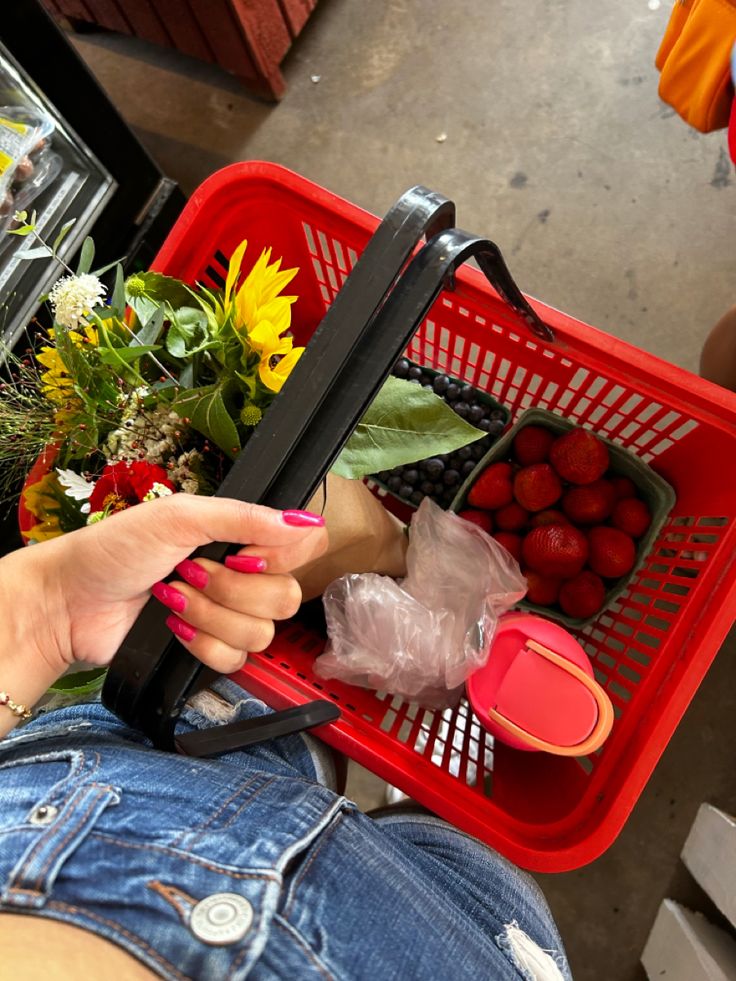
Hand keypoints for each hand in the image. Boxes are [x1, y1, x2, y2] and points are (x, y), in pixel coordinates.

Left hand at [0, 496, 326, 705]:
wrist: (71, 602)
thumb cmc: (114, 550)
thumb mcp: (178, 517)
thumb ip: (244, 517)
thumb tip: (304, 521)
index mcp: (241, 535)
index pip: (305, 546)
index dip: (280, 557)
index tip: (242, 554)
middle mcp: (242, 575)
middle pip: (286, 597)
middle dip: (231, 589)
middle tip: (191, 572)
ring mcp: (228, 615)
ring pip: (260, 634)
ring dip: (209, 616)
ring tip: (172, 597)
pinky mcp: (210, 650)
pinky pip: (235, 660)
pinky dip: (200, 643)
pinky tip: (172, 625)